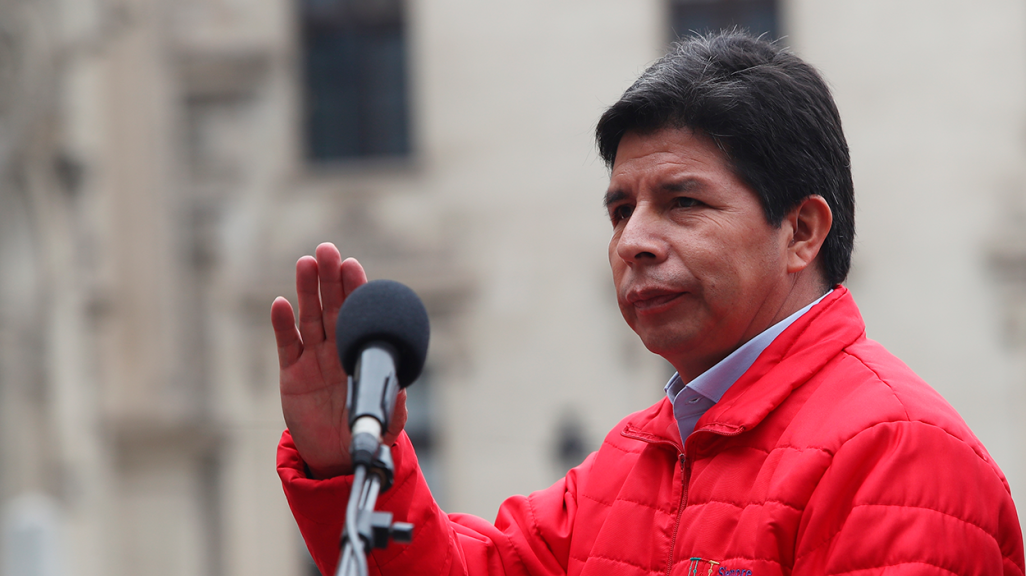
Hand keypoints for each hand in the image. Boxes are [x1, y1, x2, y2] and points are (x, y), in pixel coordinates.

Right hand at [271, 243, 407, 477]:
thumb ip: (394, 403)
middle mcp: (337, 348)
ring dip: (305, 290)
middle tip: (326, 250)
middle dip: (329, 277)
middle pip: (332, 306)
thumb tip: (401, 388)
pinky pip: (288, 344)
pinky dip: (282, 325)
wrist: (338, 454)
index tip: (351, 265)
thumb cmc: (367, 428)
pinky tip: (280, 303)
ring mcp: (313, 358)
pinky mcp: (291, 374)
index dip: (354, 289)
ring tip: (304, 264)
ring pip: (309, 317)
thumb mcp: (387, 419)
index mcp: (361, 350)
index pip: (358, 313)